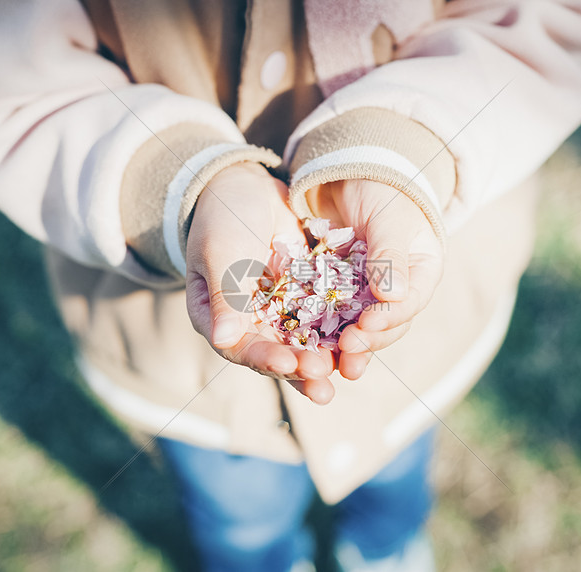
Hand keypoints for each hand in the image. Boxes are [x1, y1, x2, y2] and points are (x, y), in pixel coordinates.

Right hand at [185, 162, 335, 403]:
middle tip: (324, 379)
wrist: (245, 184)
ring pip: (304, 342)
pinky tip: (362, 338)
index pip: (241, 348)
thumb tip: (223, 341)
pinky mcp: (305, 296)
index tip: (288, 364)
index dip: (265, 358)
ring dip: (325, 357)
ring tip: (348, 372)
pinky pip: (324, 317)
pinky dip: (341, 328)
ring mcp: (279, 311)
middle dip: (301, 368)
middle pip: (276, 353)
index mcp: (218, 319)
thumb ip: (225, 296)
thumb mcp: (220, 252)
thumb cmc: (220, 217)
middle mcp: (249, 324)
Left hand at [305, 179, 443, 379]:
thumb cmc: (381, 188)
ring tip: (329, 366)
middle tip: (344, 353)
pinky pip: (333, 316)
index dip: (387, 319)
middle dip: (365, 341)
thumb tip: (395, 297)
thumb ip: (390, 255)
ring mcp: (370, 294)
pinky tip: (306, 346)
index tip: (363, 325)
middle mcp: (399, 290)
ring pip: (360, 328)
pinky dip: (321, 331)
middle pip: (386, 325)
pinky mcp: (342, 293)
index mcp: (422, 272)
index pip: (409, 303)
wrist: (354, 173)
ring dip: (345, 348)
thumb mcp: (389, 217)